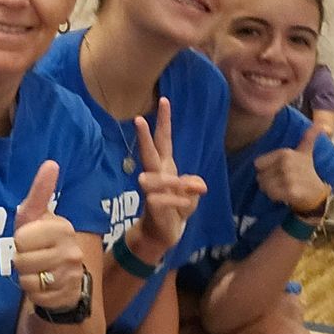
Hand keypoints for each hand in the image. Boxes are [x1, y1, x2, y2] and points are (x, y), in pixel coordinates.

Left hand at [12, 161, 87, 310]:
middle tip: (33, 257)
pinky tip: (44, 285)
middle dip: (20, 260)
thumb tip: (51, 163)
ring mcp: (72, 275)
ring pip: (27, 280)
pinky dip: (34, 292)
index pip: (21, 238)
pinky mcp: (68, 295)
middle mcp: (72, 251)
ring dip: (26, 277)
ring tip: (37, 270)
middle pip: (21, 260)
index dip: (19, 241)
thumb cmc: (42, 240)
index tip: (30, 239)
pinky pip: (35, 296)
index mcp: (63, 228)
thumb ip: (40, 192)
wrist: (63, 275)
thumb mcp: (35, 216)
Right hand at [128, 98, 206, 256]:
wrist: (162, 233)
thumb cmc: (176, 208)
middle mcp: (155, 174)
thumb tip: (195, 186)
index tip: (164, 100)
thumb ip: (193, 185)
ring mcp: (151, 190)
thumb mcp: (192, 194)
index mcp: (165, 166)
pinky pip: (164, 200)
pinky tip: (181, 209)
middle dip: (144, 137)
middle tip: (137, 120)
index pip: (164, 139)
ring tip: (192, 191)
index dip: (164, 121)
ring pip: (155, 179)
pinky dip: (179, 204)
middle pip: (149, 152)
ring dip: (173, 184)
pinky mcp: (151, 206)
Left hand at [255, 123, 329, 214]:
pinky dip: (275, 197)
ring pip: (263, 186)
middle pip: (259, 176)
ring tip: (283, 187)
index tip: (278, 170)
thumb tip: (320, 125)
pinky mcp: (290, 191)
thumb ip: (309, 137)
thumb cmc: (306, 171)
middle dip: (268, 180)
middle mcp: (286, 164)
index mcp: (285, 153)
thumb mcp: (305, 151)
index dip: (265, 169)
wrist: (317, 192)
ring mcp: (288, 178)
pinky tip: (285, 194)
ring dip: (270, 189)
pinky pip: (271, 194)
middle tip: (282, 181)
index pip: (257, 164)